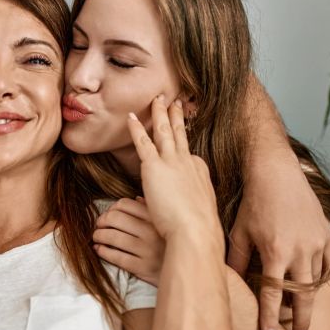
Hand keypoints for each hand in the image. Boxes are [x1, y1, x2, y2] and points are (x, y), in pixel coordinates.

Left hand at [93, 197, 164, 286]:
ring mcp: (147, 250)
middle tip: (99, 226)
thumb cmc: (171, 246)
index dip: (111, 208)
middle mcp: (152, 231)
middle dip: (101, 221)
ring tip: (96, 237)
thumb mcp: (166, 225)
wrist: (187, 272)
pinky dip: (102, 251)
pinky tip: (99, 249)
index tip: (108, 215)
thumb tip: (136, 198)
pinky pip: (116, 256)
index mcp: (157, 218)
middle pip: (114, 218)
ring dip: (98, 235)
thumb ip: (152, 210)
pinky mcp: (143, 267)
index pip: (124, 204)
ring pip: (112, 237)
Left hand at [127, 95, 222, 248]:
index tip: (182, 134)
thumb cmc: (197, 228)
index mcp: (198, 171)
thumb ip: (187, 203)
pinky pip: (143, 142)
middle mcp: (188, 161)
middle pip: (181, 134)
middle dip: (177, 115)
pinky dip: (136, 128)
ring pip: (164, 130)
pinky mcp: (155, 166)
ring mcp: (172, 161)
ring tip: (157, 98)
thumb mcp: (197, 211)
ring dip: (159, 113)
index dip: (184, 144)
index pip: (189, 155)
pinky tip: (130, 117)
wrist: (195, 230)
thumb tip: (177, 206)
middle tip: (175, 101)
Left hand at [229, 159, 329, 329]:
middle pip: (302, 294)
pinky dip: (325, 278)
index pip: (273, 293)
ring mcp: (318, 242)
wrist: (277, 174)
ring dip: (311, 300)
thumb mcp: (239, 232)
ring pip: (317, 281)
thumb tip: (226, 283)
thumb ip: (235, 260)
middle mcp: (300, 250)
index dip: (270, 316)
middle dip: (300, 318)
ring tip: (305, 316)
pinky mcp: (327, 234)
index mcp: (276, 251)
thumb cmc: (254, 202)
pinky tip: (318, 289)